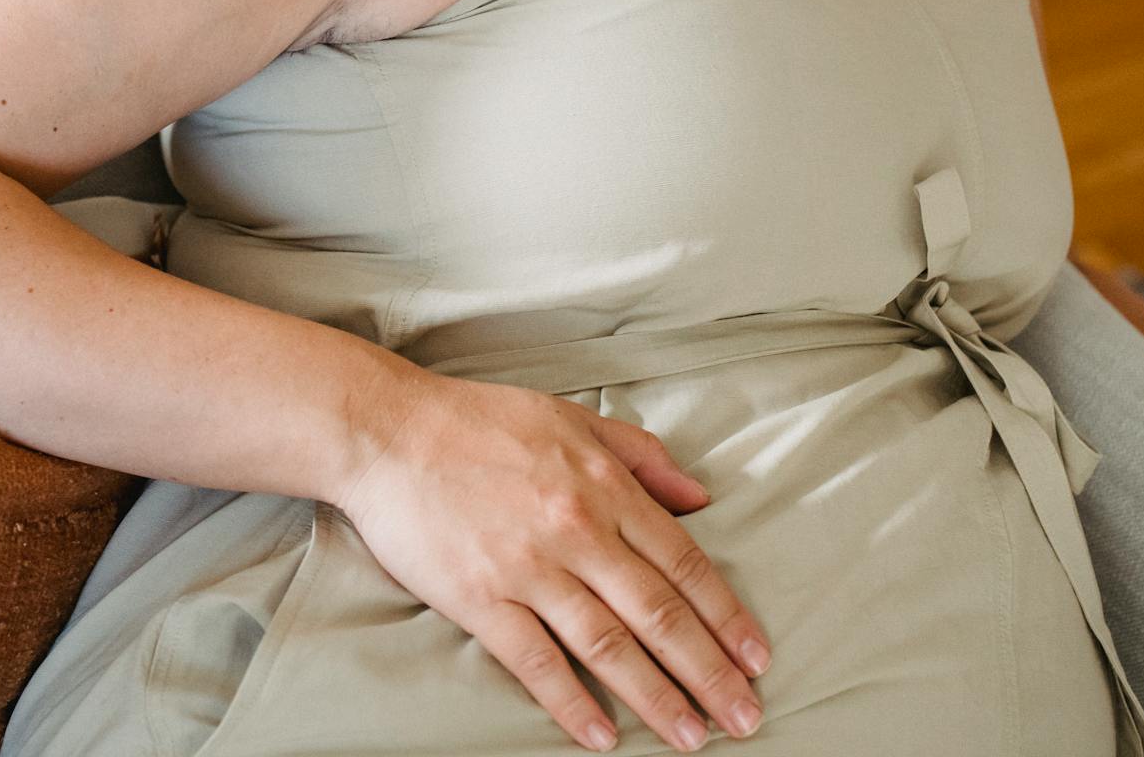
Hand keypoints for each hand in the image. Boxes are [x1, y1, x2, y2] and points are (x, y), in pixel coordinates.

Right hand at [333, 370, 768, 751]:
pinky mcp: (479, 598)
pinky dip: (572, 702)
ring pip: (609, 644)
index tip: (756, 657)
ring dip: (656, 696)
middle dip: (709, 671)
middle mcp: (576, 529)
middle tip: (745, 717)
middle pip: (659, 613)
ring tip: (692, 736)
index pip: (683, 562)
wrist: (386, 431)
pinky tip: (601, 735)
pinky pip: (536, 661)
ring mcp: (528, 567)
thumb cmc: (477, 421)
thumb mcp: (571, 418)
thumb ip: (639, 456)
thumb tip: (699, 495)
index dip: (725, 615)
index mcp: (603, 485)